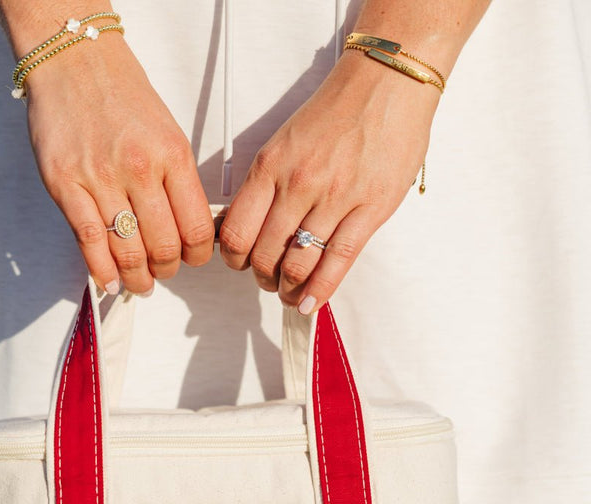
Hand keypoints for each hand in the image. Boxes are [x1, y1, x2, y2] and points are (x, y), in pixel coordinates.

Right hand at [24, 35, 214, 293]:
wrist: (74, 59)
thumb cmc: (121, 96)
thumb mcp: (167, 132)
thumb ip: (178, 181)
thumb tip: (189, 227)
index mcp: (172, 155)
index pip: (196, 226)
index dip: (197, 255)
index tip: (191, 259)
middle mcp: (139, 169)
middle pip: (163, 246)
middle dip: (166, 269)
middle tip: (162, 271)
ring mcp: (100, 178)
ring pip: (127, 250)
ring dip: (137, 277)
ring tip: (139, 283)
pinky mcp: (66, 185)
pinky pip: (89, 241)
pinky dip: (102, 270)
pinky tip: (110, 281)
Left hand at [219, 50, 440, 311]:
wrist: (388, 80)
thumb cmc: (337, 110)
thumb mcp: (285, 141)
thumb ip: (266, 184)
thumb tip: (247, 225)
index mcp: (271, 165)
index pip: (236, 232)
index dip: (234, 260)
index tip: (241, 264)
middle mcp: (298, 183)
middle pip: (264, 255)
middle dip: (262, 278)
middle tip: (269, 281)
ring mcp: (335, 197)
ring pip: (298, 264)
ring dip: (289, 288)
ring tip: (291, 292)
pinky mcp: (370, 208)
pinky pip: (337, 261)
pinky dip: (320, 290)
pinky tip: (310, 304)